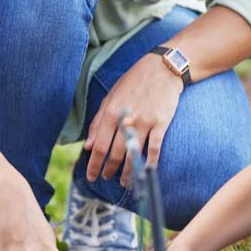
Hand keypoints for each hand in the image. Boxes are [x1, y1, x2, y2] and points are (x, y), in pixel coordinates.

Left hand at [85, 53, 183, 185]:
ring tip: (124, 182)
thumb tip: (87, 145)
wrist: (162, 68)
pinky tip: (146, 171)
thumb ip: (98, 121)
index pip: (98, 145)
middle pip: (115, 153)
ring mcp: (145, 122)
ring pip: (134, 155)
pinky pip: (155, 149)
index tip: (91, 176)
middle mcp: (126, 119)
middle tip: (106, 178)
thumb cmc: (134, 82)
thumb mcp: (111, 96)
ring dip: (128, 172)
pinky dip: (150, 163)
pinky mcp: (161, 123)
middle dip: (108, 170)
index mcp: (110, 112)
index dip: (94, 164)